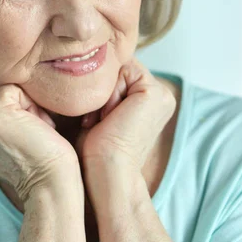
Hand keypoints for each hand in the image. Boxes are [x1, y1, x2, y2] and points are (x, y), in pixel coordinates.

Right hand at [0, 68, 79, 203]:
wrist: (50, 182)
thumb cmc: (37, 158)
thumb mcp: (3, 133)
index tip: (15, 114)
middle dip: (7, 90)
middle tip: (26, 120)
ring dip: (21, 96)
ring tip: (32, 123)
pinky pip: (13, 86)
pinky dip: (31, 103)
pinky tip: (38, 125)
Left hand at [74, 57, 176, 172]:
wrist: (104, 174)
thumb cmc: (94, 153)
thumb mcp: (95, 113)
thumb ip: (100, 89)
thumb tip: (81, 66)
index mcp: (149, 102)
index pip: (115, 72)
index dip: (96, 88)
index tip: (88, 119)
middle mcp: (159, 96)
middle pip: (116, 67)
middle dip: (99, 89)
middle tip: (93, 121)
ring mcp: (160, 93)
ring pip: (117, 68)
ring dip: (102, 92)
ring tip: (99, 120)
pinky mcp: (154, 93)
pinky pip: (121, 71)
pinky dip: (108, 93)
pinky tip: (107, 118)